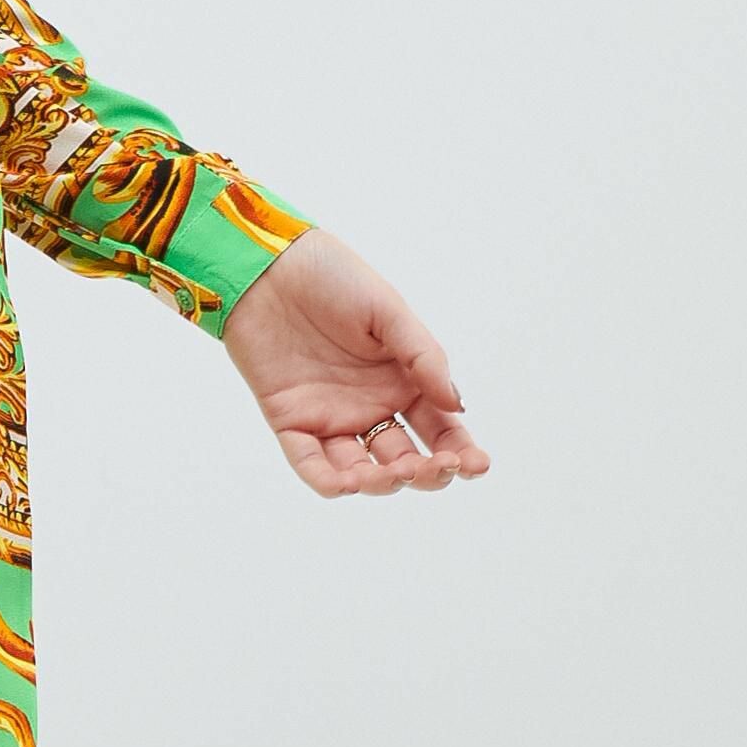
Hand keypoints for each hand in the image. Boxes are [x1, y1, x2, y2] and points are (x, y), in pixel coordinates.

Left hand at [221, 227, 490, 496]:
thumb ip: (423, 357)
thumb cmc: (332, 277)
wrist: (268, 262)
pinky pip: (309, 462)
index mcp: (401, 381)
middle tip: (436, 466)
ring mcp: (331, 416)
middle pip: (406, 460)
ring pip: (362, 471)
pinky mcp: (290, 419)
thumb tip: (459, 405)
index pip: (440, 430)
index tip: (477, 464)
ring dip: (382, 483)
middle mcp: (370, 405)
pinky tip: (348, 484)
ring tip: (395, 473)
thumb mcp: (388, 311)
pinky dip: (328, 481)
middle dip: (426, 473)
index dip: (461, 453)